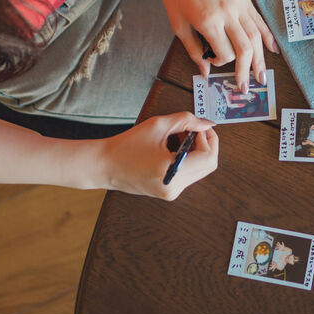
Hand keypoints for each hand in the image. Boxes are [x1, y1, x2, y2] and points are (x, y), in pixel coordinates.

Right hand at [97, 112, 217, 199]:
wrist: (104, 166)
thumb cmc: (126, 146)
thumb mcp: (157, 125)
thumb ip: (185, 120)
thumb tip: (206, 123)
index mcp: (172, 172)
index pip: (208, 158)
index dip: (209, 139)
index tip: (200, 126)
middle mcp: (174, 187)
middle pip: (208, 165)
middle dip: (205, 144)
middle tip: (193, 128)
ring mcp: (172, 192)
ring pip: (200, 170)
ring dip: (197, 151)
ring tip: (180, 136)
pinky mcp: (168, 192)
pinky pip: (189, 174)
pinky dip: (188, 159)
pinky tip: (174, 147)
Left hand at [156, 0, 277, 89]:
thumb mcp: (179, 26)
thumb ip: (194, 50)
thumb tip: (205, 71)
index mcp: (209, 22)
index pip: (225, 53)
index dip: (220, 62)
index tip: (213, 60)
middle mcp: (227, 13)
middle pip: (245, 48)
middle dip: (247, 70)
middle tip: (248, 87)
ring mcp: (238, 3)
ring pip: (256, 36)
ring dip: (261, 59)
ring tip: (262, 76)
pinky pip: (258, 19)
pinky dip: (267, 35)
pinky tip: (273, 49)